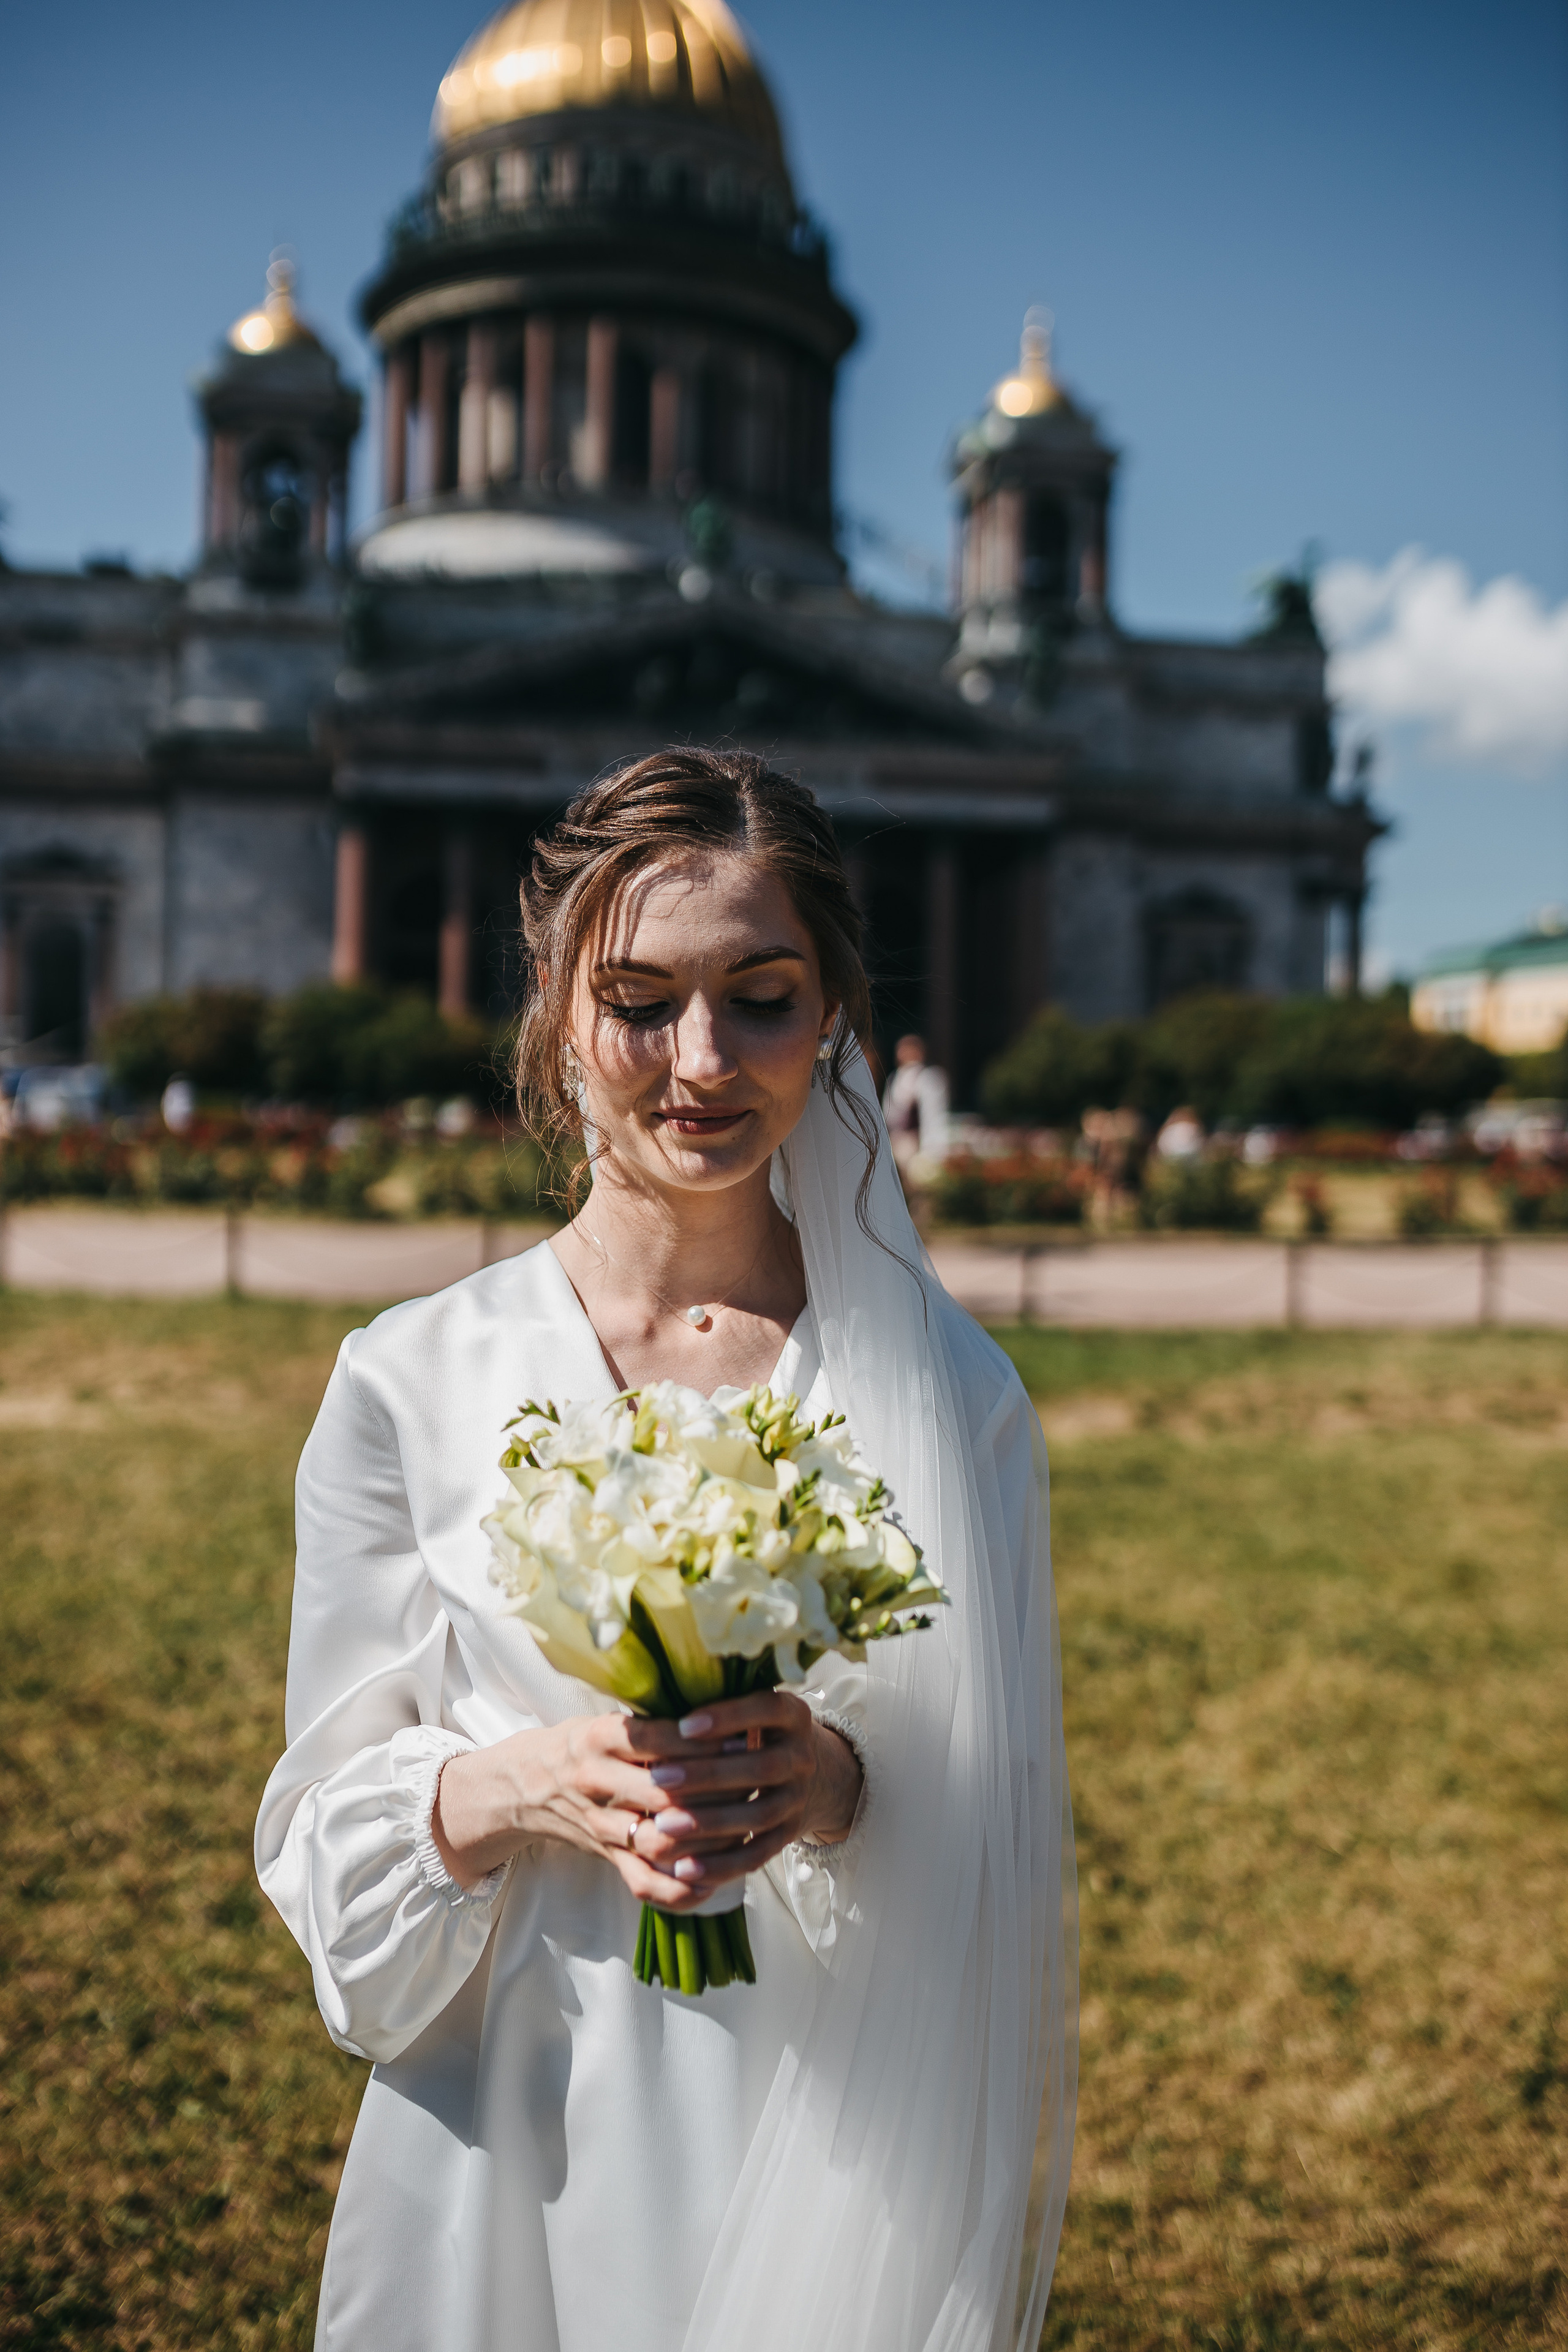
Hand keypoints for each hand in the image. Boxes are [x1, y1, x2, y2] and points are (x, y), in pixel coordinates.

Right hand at [432, 1695, 861, 1910]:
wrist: (522, 1786)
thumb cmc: (581, 1745)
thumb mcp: (607, 1720)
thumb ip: (653, 1720)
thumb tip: (721, 1706)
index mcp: (598, 1737)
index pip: (655, 1738)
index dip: (702, 1739)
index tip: (745, 1734)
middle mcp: (595, 1780)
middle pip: (661, 1790)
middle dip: (714, 1788)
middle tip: (759, 1781)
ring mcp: (598, 1824)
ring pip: (658, 1838)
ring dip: (706, 1836)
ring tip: (748, 1825)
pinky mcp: (604, 1857)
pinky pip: (644, 1882)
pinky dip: (680, 1887)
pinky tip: (716, 1878)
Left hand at [628, 1692, 863, 1895]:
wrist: (813, 1773)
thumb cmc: (758, 1731)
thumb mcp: (751, 1708)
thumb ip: (716, 1702)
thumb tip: (659, 1700)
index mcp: (794, 1715)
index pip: (766, 1709)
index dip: (727, 1717)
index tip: (683, 1725)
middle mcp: (802, 1756)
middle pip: (760, 1769)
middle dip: (707, 1775)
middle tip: (658, 1778)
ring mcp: (798, 1800)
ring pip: (757, 1816)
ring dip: (709, 1822)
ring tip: (663, 1826)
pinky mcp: (788, 1836)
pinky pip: (756, 1856)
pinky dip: (721, 1864)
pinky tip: (684, 1869)